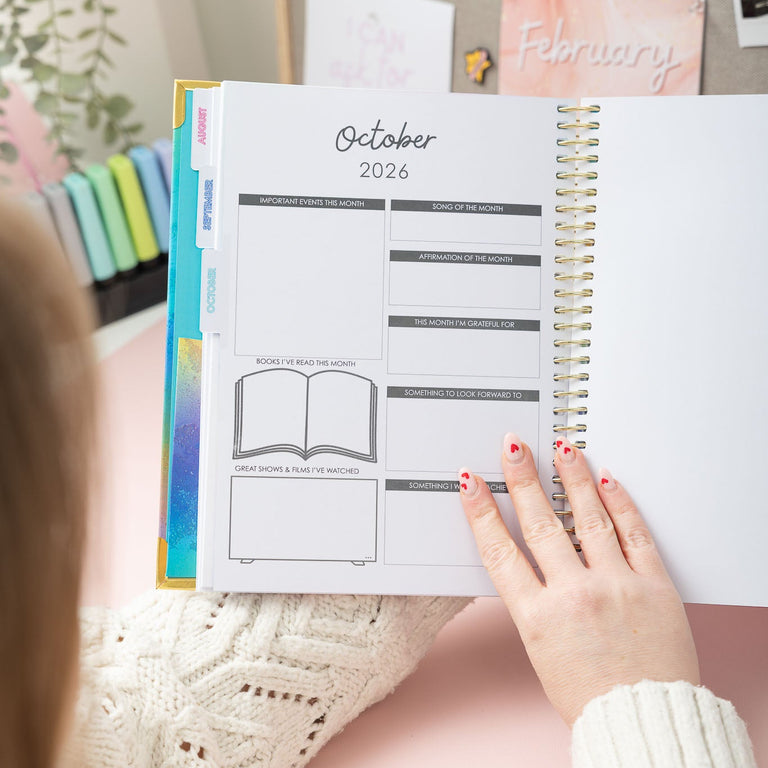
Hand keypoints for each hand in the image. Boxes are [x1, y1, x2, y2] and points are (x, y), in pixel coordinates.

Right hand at [458, 433, 699, 726]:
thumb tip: (533, 556)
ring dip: (572, 477)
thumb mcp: (542, 649)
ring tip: (563, 447)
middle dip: (522, 479)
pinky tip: (608, 480)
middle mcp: (574, 595)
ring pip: (588, 518)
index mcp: (538, 617)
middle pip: (540, 524)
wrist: (644, 721)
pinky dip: (620, 503)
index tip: (471, 483)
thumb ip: (535, 601)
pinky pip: (634, 534)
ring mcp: (615, 586)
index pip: (500, 551)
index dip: (481, 512)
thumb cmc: (589, 695)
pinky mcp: (653, 585)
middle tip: (513, 447)